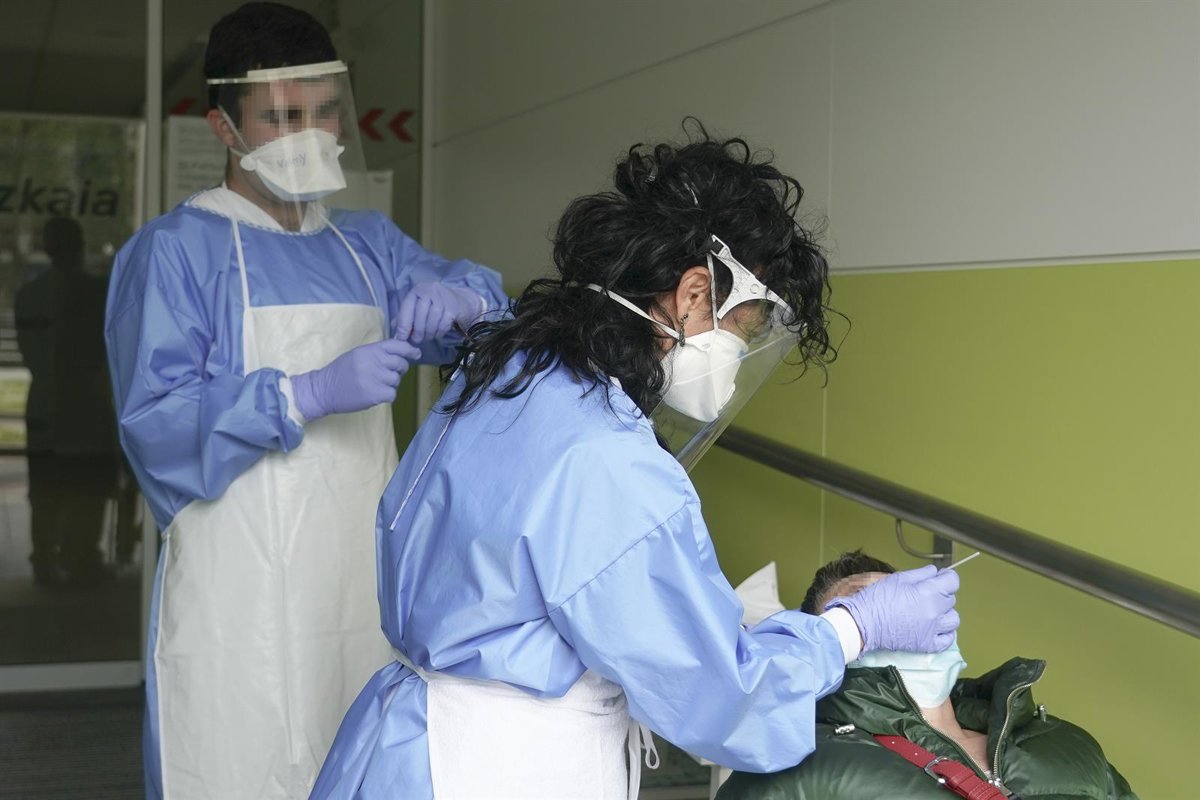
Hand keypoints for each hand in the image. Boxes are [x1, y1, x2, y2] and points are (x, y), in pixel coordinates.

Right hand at [290, 338, 421, 420]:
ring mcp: (375, 378)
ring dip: (390, 384)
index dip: (409, 349)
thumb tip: (398, 353)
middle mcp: (374, 362)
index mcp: (369, 350)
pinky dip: (386, 396)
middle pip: (401, 364)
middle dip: (399, 369)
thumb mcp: (357, 355)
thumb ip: (376, 353)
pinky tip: (374, 394)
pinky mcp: (374, 394)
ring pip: (396, 380)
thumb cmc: (340, 372)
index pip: (397, 346)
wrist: (323, 389)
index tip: (416, 353)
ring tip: (375, 384)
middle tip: (388, 373)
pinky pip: (392, 394)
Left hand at [392, 283, 482, 343]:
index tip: (402, 338)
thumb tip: (397, 335)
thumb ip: (405, 318)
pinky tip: (437, 334)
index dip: (403, 324)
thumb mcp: (417, 309)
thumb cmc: (433, 306)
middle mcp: (429, 290)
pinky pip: (445, 321)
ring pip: (433, 317)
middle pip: (421, 311)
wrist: (459, 301)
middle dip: (417, 329)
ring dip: (429, 331)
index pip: (407, 306)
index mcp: (417, 291)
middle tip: (417, 340)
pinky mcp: (453, 305)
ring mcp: (443, 296)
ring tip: (428, 337)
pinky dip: (440, 331)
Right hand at [825, 565, 959, 653]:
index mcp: (928, 592)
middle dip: (942, 593)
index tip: (941, 577)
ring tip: (933, 612)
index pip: (953, 581)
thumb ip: (921, 573)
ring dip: (946, 613)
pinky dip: (945, 633)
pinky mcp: (928, 645)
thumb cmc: (878, 598)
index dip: (947, 576)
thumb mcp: (898, 578)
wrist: (864, 623)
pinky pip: (948, 640)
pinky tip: (935, 628)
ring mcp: (933, 630)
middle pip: (951, 599)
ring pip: (953, 619)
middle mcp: (935, 611)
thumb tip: (935, 572)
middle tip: (927, 593)